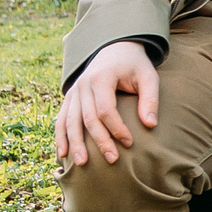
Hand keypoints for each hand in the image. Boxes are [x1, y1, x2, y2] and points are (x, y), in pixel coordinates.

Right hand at [55, 40, 158, 166]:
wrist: (116, 48)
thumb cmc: (134, 66)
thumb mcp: (148, 77)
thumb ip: (150, 99)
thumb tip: (151, 125)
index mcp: (101, 77)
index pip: (105, 109)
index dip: (117, 128)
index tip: (130, 143)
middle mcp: (83, 84)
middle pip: (87, 118)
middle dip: (99, 141)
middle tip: (112, 160)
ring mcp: (74, 91)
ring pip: (70, 121)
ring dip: (75, 143)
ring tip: (82, 164)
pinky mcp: (70, 97)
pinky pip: (61, 119)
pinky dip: (60, 137)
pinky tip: (62, 154)